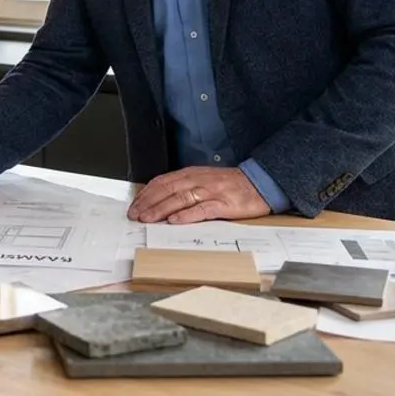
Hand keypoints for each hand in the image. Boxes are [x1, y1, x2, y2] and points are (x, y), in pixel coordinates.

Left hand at [126, 166, 271, 224]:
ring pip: (181, 199)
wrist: (259, 183)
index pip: (163, 182)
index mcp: (191, 174)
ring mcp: (211, 191)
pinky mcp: (223, 204)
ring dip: (161, 209)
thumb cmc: (230, 185)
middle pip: (168, 190)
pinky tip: (175, 220)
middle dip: (149, 203)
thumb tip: (161, 200)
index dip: (147, 194)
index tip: (135, 205)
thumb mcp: (203, 180)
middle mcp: (198, 180)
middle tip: (135, 215)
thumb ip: (184, 187)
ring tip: (148, 218)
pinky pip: (202, 209)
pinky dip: (187, 215)